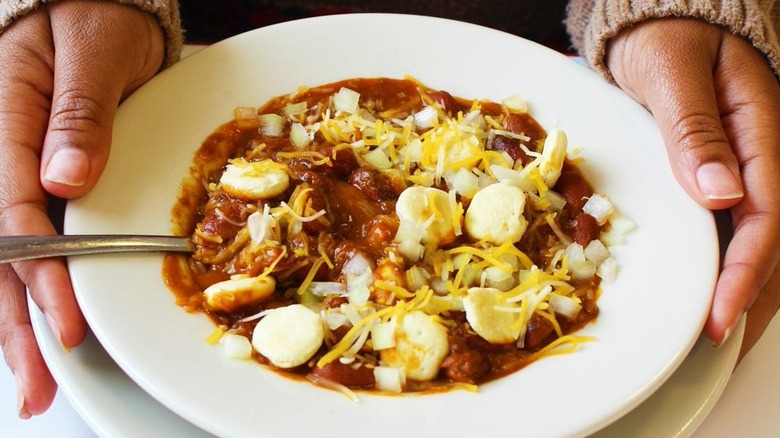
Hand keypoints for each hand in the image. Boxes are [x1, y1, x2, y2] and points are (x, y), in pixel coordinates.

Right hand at [0, 1, 163, 417]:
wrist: (92, 6)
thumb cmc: (93, 19)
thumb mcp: (92, 53)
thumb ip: (78, 113)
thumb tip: (66, 178)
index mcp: (4, 124)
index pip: (13, 215)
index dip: (42, 275)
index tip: (65, 321)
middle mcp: (1, 157)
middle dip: (17, 322)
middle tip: (37, 384)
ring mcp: (14, 174)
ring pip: (4, 257)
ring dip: (15, 320)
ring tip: (33, 378)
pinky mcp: (34, 181)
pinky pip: (23, 239)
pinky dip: (28, 286)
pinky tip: (34, 324)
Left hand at [606, 18, 779, 356]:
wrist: (660, 18)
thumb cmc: (663, 36)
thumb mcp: (672, 72)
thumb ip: (694, 130)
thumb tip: (720, 193)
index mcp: (759, 129)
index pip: (766, 215)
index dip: (745, 272)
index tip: (720, 316)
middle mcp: (762, 151)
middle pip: (774, 236)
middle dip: (753, 294)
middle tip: (721, 346)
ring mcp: (750, 161)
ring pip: (761, 234)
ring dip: (748, 285)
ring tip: (720, 334)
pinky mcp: (728, 167)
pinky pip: (739, 219)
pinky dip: (729, 258)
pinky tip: (712, 285)